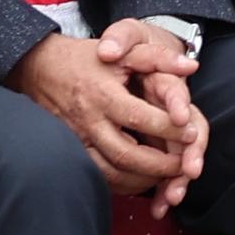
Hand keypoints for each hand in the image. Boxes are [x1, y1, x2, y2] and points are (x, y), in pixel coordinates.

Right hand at [18, 28, 208, 204]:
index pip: (139, 118)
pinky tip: (141, 180)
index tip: (192, 133)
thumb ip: (159, 57)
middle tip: (184, 164)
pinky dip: (121, 184)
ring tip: (168, 176)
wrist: (41, 68)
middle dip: (160, 164)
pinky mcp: (71, 151)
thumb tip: (191, 67)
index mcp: (103, 95)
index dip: (169, 128)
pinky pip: (96, 176)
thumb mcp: (124, 50)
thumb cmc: (88, 59)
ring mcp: (77, 140)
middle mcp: (89, 121)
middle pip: (126, 154)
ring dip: (141, 179)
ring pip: (110, 172)